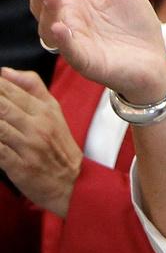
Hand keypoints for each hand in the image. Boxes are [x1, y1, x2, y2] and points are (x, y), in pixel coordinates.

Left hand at [0, 68, 81, 216]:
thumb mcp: (53, 110)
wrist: (71, 181)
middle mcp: (37, 126)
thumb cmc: (58, 144)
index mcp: (45, 110)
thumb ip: (32, 87)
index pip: (13, 90)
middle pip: (3, 106)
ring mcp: (28, 146)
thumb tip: (5, 71)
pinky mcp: (18, 166)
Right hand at [23, 0, 165, 103]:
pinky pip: (68, 51)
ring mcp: (74, 43)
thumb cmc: (134, 23)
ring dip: (48, 9)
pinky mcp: (86, 62)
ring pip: (48, 27)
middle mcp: (66, 23)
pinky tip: (59, 26)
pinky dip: (61, 39)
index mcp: (72, 5)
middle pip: (41, 5)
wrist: (155, 59)